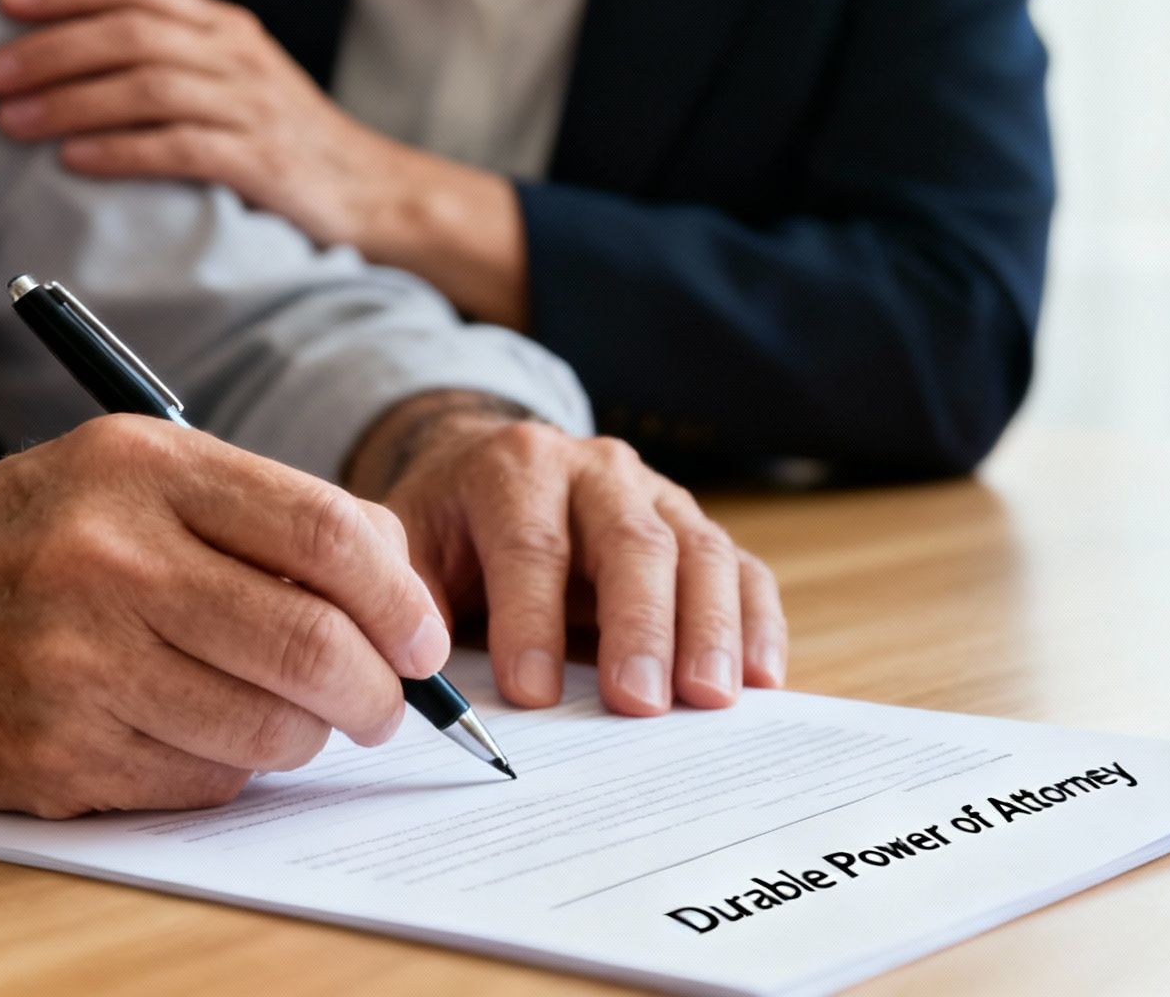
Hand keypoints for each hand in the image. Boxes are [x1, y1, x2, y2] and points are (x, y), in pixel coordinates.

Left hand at [0, 0, 401, 249]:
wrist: (370, 191)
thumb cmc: (288, 131)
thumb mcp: (238, 59)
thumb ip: (178, 15)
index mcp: (224, 25)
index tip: (7, 1)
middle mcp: (236, 55)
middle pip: (132, 32)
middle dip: (52, 49)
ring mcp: (250, 107)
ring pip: (147, 86)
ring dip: (71, 101)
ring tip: (13, 121)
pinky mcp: (259, 162)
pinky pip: (179, 147)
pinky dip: (120, 151)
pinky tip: (75, 160)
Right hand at [0, 415, 449, 817]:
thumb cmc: (4, 542)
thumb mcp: (119, 474)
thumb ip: (255, 509)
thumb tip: (394, 579)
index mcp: (140, 468)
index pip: (328, 534)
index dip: (402, 598)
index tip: (422, 636)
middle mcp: (110, 560)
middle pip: (315, 645)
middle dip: (377, 692)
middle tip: (382, 704)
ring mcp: (78, 665)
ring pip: (271, 728)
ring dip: (303, 735)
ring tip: (280, 713)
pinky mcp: (55, 756)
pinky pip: (204, 781)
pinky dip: (226, 768)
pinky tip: (187, 730)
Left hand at [351, 398, 788, 716]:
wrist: (495, 470)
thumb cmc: (452, 526)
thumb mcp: (410, 546)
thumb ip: (408, 599)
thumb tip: (413, 675)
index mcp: (516, 467)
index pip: (532, 543)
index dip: (531, 619)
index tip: (531, 694)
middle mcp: (598, 469)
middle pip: (631, 542)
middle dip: (638, 626)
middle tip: (638, 703)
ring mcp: (658, 496)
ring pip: (699, 551)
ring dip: (710, 628)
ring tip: (711, 698)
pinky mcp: (697, 529)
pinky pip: (742, 568)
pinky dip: (757, 621)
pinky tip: (762, 676)